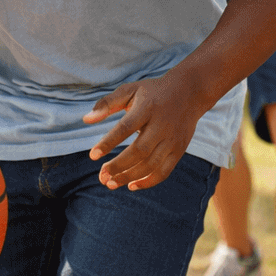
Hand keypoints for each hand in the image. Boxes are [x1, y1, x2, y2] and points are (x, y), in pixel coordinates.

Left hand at [82, 74, 204, 190]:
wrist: (189, 92)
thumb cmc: (152, 92)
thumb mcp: (130, 90)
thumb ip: (107, 104)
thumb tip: (85, 119)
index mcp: (147, 107)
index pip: (126, 127)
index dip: (109, 143)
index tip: (92, 156)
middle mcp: (162, 124)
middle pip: (140, 150)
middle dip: (118, 166)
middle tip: (101, 176)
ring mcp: (172, 139)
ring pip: (151, 164)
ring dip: (129, 176)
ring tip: (111, 183)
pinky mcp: (179, 149)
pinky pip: (164, 171)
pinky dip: (148, 182)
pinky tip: (131, 185)